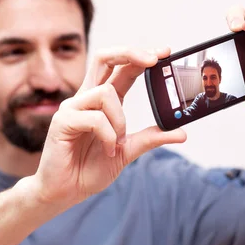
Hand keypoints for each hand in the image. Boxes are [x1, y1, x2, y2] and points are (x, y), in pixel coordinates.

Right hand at [32, 47, 186, 206]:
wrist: (66, 192)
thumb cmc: (90, 169)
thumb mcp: (128, 151)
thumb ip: (151, 138)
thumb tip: (182, 132)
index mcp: (103, 101)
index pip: (122, 67)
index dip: (141, 55)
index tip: (164, 52)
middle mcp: (86, 98)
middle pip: (104, 58)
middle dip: (130, 53)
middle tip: (153, 60)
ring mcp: (72, 108)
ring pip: (105, 92)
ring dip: (120, 119)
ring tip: (117, 143)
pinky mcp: (62, 121)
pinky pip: (94, 118)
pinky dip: (108, 136)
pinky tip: (107, 150)